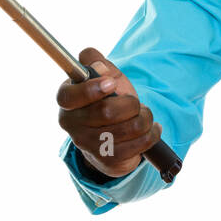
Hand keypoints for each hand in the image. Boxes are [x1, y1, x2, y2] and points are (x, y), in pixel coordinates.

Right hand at [56, 47, 162, 178]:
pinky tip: (151, 128)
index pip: (69, 97)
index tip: (111, 83)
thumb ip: (94, 60)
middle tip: (133, 102)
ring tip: (143, 114)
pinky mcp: (109, 161)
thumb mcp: (100, 75)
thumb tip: (99, 66)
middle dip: (130, 102)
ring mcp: (90, 146)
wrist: (110, 137)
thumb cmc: (106, 99)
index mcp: (67, 101)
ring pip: (130, 127)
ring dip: (145, 117)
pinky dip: (152, 132)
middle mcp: (73, 125)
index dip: (91, 90)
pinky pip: (141, 142)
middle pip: (107, 112)